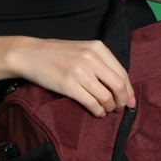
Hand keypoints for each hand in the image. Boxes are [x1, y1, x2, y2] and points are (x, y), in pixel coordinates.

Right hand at [7, 36, 134, 115]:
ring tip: (106, 110)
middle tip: (120, 108)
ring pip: (106, 96)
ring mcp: (80, 72)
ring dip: (110, 107)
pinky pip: (92, 103)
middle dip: (122, 101)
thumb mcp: (82, 49)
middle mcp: (91, 58)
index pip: (122, 73)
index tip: (130, 101)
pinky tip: (97, 112)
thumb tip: (119, 85)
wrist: (30, 54)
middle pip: (118, 85)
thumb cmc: (56, 54)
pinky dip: (98, 111)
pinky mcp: (68, 85)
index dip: (129, 90)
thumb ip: (100, 63)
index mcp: (97, 48)